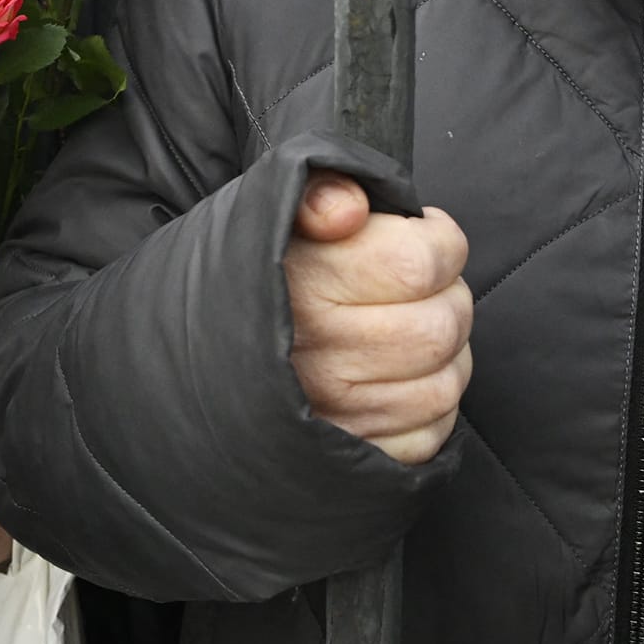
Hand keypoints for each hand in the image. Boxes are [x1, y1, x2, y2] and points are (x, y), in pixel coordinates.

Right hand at [283, 169, 472, 465]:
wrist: (195, 356)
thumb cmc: (260, 271)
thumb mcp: (280, 209)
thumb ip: (319, 189)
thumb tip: (350, 209)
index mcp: (305, 285)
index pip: (420, 263)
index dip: (442, 241)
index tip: (427, 235)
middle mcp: (317, 358)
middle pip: (442, 325)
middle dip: (449, 294)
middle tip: (425, 283)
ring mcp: (335, 415)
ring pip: (446, 383)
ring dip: (447, 351)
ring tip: (415, 326)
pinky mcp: (350, 455)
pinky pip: (430, 433)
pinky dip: (431, 404)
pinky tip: (403, 375)